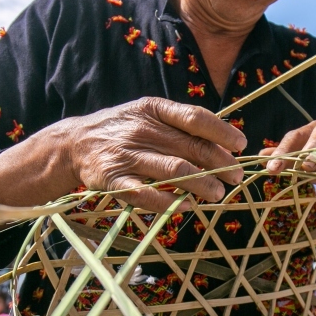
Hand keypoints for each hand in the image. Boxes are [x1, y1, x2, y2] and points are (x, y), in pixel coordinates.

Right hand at [45, 97, 245, 210]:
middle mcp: (141, 130)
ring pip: (175, 171)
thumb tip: (223, 139)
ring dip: (202, 184)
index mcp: (153, 109)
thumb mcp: (147, 113)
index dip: (221, 132)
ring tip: (218, 193)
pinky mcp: (113, 181)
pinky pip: (146, 194)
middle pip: (190, 147)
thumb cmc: (122, 128)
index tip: (240, 144)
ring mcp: (127, 156)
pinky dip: (169, 202)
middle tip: (236, 176)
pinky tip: (186, 206)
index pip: (194, 117)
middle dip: (220, 163)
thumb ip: (179, 123)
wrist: (74, 143)